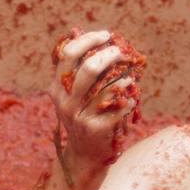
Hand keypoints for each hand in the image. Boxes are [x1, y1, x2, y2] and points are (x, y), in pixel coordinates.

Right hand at [50, 29, 143, 171]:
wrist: (85, 155)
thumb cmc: (85, 117)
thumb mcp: (75, 95)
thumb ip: (80, 69)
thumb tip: (85, 34)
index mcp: (57, 88)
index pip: (68, 55)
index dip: (88, 40)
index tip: (105, 35)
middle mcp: (65, 101)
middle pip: (88, 69)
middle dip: (109, 56)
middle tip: (121, 52)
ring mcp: (80, 116)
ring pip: (106, 88)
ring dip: (123, 79)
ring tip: (129, 77)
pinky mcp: (96, 129)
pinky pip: (119, 107)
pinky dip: (129, 100)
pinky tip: (132, 100)